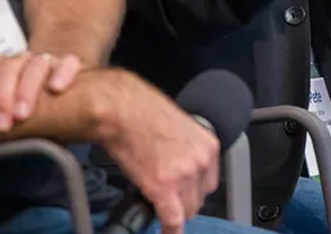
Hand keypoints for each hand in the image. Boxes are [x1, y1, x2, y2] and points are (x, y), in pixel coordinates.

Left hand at [0, 51, 82, 184]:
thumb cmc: (22, 109)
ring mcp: (44, 62)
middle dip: (1, 95)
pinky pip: (68, 63)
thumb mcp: (2, 128)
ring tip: (23, 114)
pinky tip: (56, 88)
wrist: (59, 93)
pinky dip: (62, 72)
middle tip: (0, 124)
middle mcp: (18, 63)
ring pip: (34, 65)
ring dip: (27, 89)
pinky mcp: (69, 66)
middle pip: (7, 68)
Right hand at [96, 72, 221, 233]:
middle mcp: (201, 161)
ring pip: (186, 212)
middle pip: (199, 199)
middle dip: (183, 202)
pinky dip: (169, 231)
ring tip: (158, 206)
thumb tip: (179, 166)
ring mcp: (184, 176)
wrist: (121, 110)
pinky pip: (172, 220)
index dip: (193, 191)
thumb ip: (186, 150)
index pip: (209, 182)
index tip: (185, 195)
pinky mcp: (164, 188)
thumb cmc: (142, 112)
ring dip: (173, 213)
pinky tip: (166, 233)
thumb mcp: (179, 127)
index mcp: (207, 146)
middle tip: (167, 200)